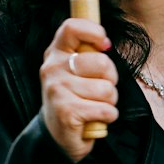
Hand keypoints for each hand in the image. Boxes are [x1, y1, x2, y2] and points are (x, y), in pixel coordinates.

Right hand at [40, 19, 118, 162]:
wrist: (56, 135)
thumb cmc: (74, 98)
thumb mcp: (73, 71)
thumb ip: (86, 53)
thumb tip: (106, 42)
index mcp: (55, 53)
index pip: (72, 27)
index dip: (94, 32)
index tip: (105, 45)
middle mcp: (52, 68)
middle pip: (101, 62)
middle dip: (111, 78)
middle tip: (101, 89)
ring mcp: (57, 90)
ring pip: (106, 89)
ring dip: (110, 101)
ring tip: (96, 105)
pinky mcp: (66, 112)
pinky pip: (106, 109)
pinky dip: (109, 116)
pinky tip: (97, 119)